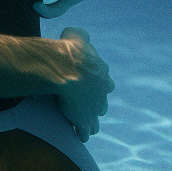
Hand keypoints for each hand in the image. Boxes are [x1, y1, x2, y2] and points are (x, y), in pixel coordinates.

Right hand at [53, 27, 113, 141]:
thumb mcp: (77, 35)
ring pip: (96, 119)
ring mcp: (94, 109)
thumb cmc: (71, 51)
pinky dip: (82, 133)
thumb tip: (81, 35)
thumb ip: (81, 36)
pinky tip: (79, 135)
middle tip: (89, 106)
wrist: (67, 69)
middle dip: (97, 104)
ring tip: (87, 126)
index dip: (97, 84)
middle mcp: (102, 94)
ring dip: (91, 121)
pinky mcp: (84, 121)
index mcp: (103, 75)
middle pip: (102, 102)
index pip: (104, 82)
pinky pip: (84, 131)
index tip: (90, 85)